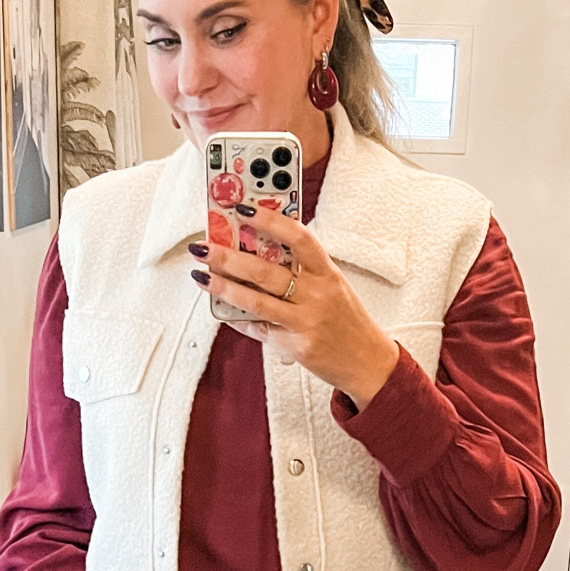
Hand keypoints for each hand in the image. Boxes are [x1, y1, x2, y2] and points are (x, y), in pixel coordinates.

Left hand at [191, 208, 399, 408]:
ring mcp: (306, 321)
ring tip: (202, 276)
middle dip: (230, 257)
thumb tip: (260, 250)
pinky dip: (238, 318)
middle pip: (266, 270)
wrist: (367, 362)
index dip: (269, 221)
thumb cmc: (346, 320)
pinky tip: (222, 310)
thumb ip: (303, 270)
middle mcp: (317, 295)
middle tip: (205, 247)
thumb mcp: (333, 286)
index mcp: (327, 273)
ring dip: (224, 287)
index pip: (298, 237)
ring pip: (257, 301)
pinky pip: (260, 328)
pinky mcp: (296, 345)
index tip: (243, 209)